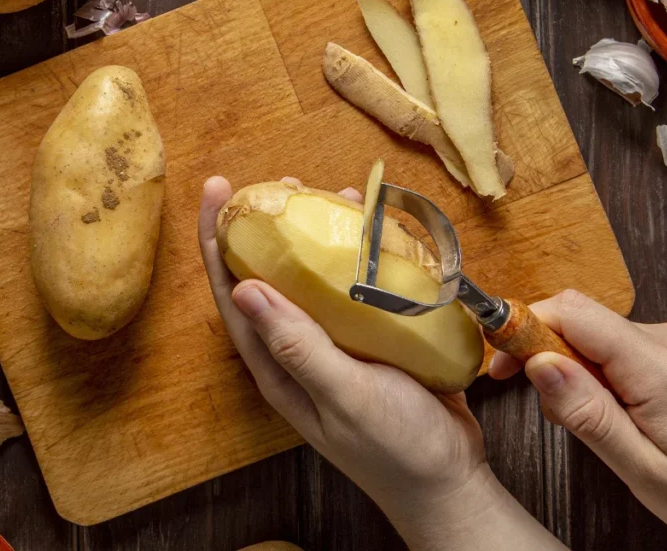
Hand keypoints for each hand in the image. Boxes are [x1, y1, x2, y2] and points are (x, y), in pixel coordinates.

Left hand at [199, 176, 564, 550]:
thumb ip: (296, 347)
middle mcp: (298, 350)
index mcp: (277, 366)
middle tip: (281, 184)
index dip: (218, 242)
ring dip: (314, 235)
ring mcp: (335, 343)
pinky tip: (373, 230)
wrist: (449, 481)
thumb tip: (244, 289)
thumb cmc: (395, 448)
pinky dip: (359, 254)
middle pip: (268, 277)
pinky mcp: (370, 339)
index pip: (234, 294)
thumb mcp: (344, 396)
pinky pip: (355, 286)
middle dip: (266, 227)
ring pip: (313, 277)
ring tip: (324, 194)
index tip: (216, 191)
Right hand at [489, 290, 666, 549]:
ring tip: (587, 422)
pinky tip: (610, 412)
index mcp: (658, 367)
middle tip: (536, 401)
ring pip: (594, 332)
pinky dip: (596, 370)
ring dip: (571, 366)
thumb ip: (587, 414)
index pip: (573, 313)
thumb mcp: (643, 470)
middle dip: (543, 351)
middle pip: (579, 319)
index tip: (498, 359)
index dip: (525, 326)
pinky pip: (617, 344)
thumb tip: (538, 363)